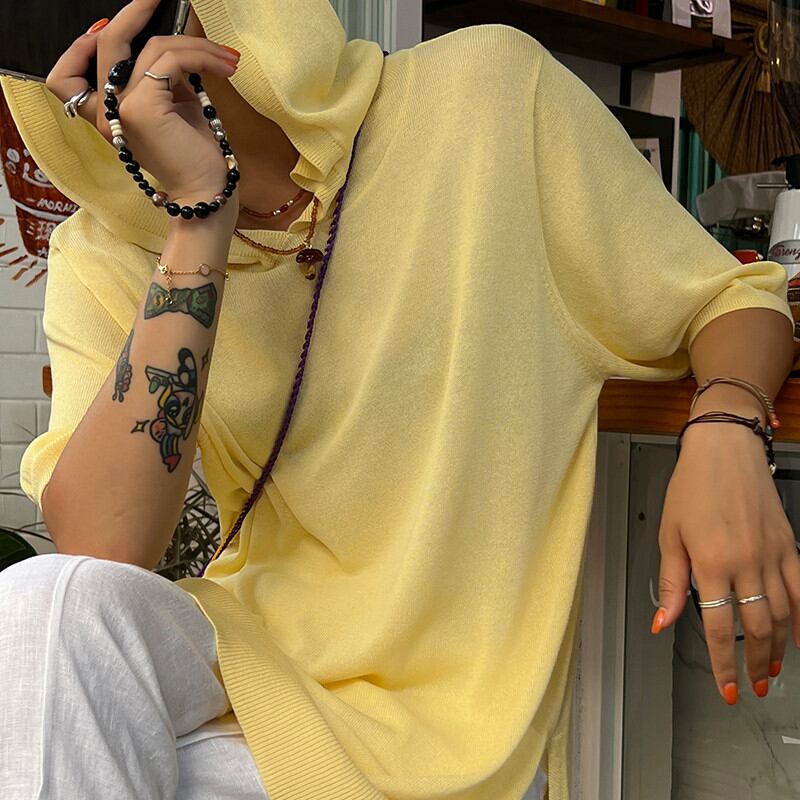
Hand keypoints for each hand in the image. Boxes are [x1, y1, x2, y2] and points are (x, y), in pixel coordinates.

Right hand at [45, 0, 239, 210]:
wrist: (206, 191)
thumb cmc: (194, 154)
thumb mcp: (172, 108)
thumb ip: (161, 79)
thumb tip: (171, 47)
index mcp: (106, 114)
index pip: (67, 76)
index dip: (80, 44)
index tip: (110, 26)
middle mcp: (105, 112)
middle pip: (105, 44)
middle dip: (134, 12)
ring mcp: (119, 109)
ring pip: (151, 48)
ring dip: (196, 44)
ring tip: (227, 57)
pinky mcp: (142, 108)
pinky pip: (170, 60)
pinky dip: (200, 55)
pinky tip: (224, 66)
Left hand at [653, 408, 799, 704]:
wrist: (724, 450)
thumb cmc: (692, 487)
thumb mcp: (669, 534)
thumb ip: (672, 583)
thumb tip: (662, 622)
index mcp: (711, 563)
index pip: (720, 629)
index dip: (723, 665)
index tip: (727, 689)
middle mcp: (746, 563)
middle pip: (757, 628)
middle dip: (756, 664)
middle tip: (755, 687)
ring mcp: (772, 554)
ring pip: (784, 615)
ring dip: (780, 648)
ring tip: (774, 670)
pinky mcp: (789, 544)